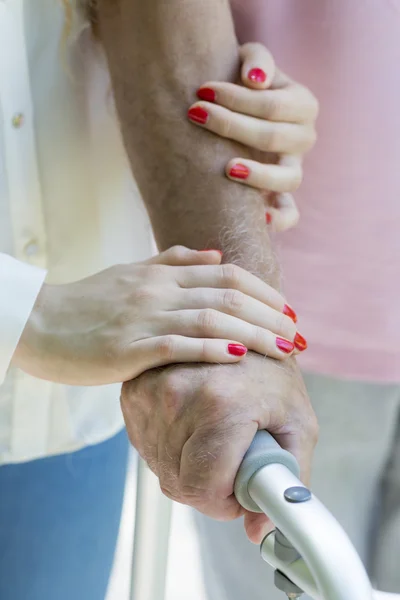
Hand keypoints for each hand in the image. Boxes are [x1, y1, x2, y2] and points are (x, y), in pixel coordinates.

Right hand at [13, 246, 304, 385]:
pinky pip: (177, 344)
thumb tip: (216, 255)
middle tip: (299, 336)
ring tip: (284, 348)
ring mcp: (143, 317)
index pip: (227, 274)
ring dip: (254, 333)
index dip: (264, 292)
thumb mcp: (131, 272)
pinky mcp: (127, 348)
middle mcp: (158, 290)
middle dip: (271, 316)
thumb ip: (174, 262)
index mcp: (162, 273)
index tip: (289, 312)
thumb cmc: (86, 302)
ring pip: (211, 318)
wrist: (37, 322)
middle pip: (228, 295)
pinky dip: (210, 348)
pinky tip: (238, 355)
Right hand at [121, 352, 317, 541]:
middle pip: (179, 482)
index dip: (223, 501)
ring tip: (214, 435)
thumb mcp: (299, 424)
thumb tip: (259, 531)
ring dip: (187, 465)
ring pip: (160, 466)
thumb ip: (289, 483)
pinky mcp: (134, 389)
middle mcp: (179, 395)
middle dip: (208, 485)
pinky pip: (146, 443)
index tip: (238, 490)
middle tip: (232, 458)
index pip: (202, 489)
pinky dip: (169, 446)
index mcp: (222, 406)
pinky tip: (192, 425)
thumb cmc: (273, 374)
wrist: (243, 328)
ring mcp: (151, 390)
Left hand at [188, 43, 318, 231]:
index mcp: (302, 105)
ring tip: (229, 169)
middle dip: (232, 126)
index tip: (201, 90)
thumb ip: (256, 60)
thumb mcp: (249, 62)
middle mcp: (303, 138)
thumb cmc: (239, 84)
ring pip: (289, 179)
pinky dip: (278, 220)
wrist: (233, 115)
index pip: (273, 105)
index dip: (237, 98)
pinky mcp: (281, 197)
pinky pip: (289, 214)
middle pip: (274, 138)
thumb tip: (254, 81)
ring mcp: (293, 170)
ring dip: (259, 176)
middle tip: (196, 115)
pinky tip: (258, 218)